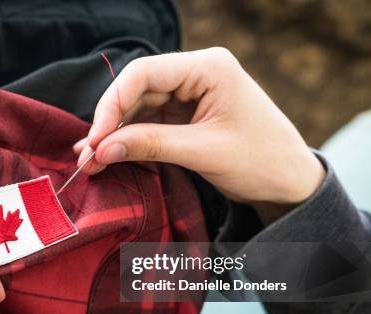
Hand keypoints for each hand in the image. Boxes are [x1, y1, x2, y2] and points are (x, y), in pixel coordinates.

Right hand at [75, 47, 324, 223]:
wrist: (289, 182)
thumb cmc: (261, 160)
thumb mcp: (204, 152)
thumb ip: (150, 145)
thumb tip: (101, 150)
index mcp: (208, 67)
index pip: (144, 74)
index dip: (112, 105)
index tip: (96, 140)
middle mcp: (195, 74)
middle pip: (136, 91)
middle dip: (109, 125)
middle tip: (86, 157)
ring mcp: (188, 95)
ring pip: (137, 109)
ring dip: (114, 135)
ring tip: (89, 162)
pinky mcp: (184, 115)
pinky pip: (147, 123)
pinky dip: (127, 140)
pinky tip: (106, 154)